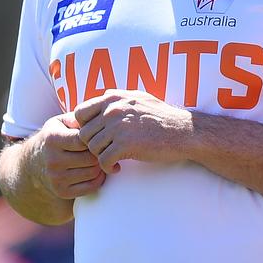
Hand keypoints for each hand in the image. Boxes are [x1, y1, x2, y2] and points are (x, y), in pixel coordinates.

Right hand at [31, 112, 104, 198]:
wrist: (33, 164)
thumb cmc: (53, 138)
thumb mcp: (59, 123)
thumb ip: (77, 117)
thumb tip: (95, 119)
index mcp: (53, 139)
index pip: (84, 140)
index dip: (95, 138)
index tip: (97, 137)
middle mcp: (53, 160)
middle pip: (91, 158)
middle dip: (100, 153)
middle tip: (103, 149)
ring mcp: (57, 178)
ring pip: (94, 172)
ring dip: (101, 166)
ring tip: (98, 159)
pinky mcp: (62, 192)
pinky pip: (92, 186)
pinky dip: (99, 178)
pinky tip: (95, 171)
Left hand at [74, 89, 193, 173]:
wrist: (183, 131)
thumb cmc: (162, 116)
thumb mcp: (139, 98)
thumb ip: (118, 96)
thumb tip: (103, 94)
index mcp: (113, 98)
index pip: (80, 112)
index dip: (84, 127)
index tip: (97, 136)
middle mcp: (112, 110)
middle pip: (84, 133)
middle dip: (92, 145)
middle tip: (106, 150)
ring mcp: (118, 127)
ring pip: (92, 148)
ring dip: (101, 157)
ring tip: (114, 159)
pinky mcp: (125, 145)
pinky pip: (103, 161)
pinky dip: (108, 168)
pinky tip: (118, 167)